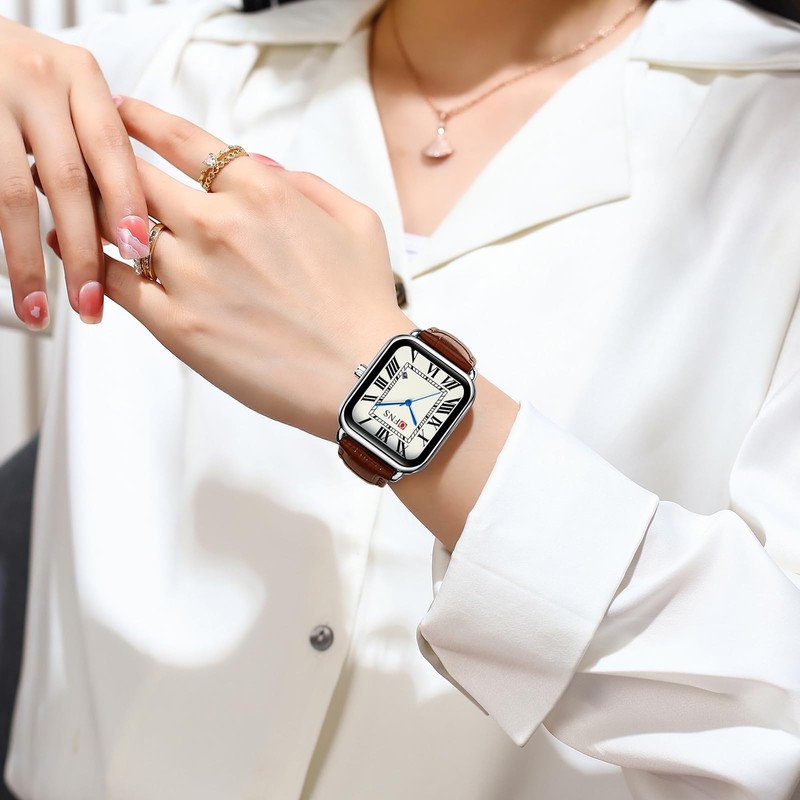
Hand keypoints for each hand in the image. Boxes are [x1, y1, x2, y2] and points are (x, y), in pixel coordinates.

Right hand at [0, 17, 148, 328]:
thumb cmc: (21, 74)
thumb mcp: (68, 90)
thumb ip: (97, 141)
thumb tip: (137, 229)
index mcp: (79, 77)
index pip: (112, 151)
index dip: (125, 205)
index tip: (138, 253)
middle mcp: (36, 81)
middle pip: (69, 182)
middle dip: (84, 253)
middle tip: (91, 303)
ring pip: (14, 196)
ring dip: (28, 261)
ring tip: (40, 310)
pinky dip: (0, 237)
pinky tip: (12, 278)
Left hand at [50, 97, 411, 440]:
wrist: (363, 375)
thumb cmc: (364, 304)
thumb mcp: (357, 221)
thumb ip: (306, 184)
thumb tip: (260, 168)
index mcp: (262, 192)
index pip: (183, 140)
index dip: (144, 121)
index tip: (122, 113)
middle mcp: (219, 224)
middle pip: (138, 176)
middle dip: (110, 162)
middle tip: (92, 163)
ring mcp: (194, 274)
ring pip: (119, 226)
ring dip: (98, 212)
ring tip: (80, 209)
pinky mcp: (178, 324)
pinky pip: (117, 282)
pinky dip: (94, 264)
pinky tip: (80, 256)